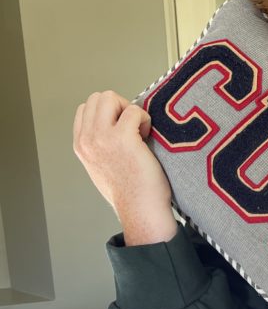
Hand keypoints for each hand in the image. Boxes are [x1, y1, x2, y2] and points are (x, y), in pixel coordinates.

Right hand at [73, 91, 176, 244]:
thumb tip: (114, 122)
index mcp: (80, 146)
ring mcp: (102, 137)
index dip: (108, 113)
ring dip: (129, 109)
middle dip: (119, 106)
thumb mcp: (100, 166)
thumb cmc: (129, 191)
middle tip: (133, 127)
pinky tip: (147, 137)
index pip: (84, 109)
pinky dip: (144, 119)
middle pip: (98, 98)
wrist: (140, 210)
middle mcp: (87, 140)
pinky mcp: (122, 137)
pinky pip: (133, 110)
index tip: (122, 129)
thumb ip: (98, 144)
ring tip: (139, 131)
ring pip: (110, 97)